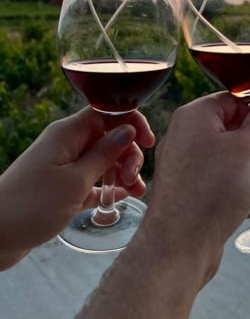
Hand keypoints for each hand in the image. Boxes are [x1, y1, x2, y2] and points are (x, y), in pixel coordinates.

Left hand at [0, 107, 154, 269]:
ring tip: (135, 193)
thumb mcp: (76, 181)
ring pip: (103, 161)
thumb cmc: (32, 206)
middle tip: (132, 178)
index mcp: (68, 133)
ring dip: (121, 173)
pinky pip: (92, 181)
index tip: (148, 142)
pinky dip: (107, 187)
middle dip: (128, 154)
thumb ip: (105, 154)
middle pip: (109, 137)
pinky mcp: (61, 188)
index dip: (132, 123)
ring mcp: (63, 166)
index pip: (108, 113)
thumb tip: (128, 129)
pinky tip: (121, 198)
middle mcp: (67, 145)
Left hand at [141, 91, 249, 285]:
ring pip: (235, 164)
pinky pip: (226, 188)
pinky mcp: (194, 197)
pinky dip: (249, 194)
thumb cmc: (211, 189)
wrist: (179, 245)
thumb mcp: (247, 148)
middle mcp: (188, 140)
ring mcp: (190, 170)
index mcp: (196, 117)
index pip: (234, 102)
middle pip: (238, 134)